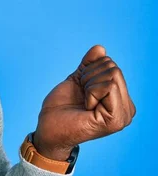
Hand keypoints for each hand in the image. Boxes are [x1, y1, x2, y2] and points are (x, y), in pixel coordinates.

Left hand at [33, 45, 136, 160]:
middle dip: (89, 77)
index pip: (112, 66)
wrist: (48, 127)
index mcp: (120, 99)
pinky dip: (91, 91)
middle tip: (81, 96)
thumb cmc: (60, 108)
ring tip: (83, 102)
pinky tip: (86, 106)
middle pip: (113, 69)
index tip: (81, 89)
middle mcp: (127, 108)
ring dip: (89, 84)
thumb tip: (100, 48)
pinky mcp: (116, 119)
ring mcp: (123, 116)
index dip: (90, 71)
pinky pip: (108, 86)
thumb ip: (89, 65)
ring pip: (112, 75)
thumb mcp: (77, 80)